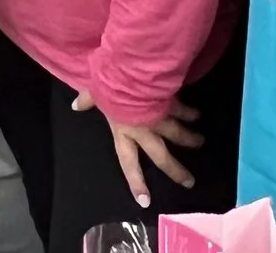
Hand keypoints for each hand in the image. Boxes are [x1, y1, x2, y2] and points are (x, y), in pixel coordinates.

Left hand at [70, 91, 200, 207]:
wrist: (131, 73)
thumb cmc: (110, 86)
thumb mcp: (96, 94)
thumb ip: (88, 101)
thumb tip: (75, 106)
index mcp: (123, 132)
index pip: (128, 163)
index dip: (136, 182)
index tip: (145, 202)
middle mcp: (143, 132)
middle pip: (161, 157)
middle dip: (176, 170)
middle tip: (189, 182)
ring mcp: (159, 119)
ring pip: (178, 135)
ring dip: (190, 140)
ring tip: (200, 142)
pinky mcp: (169, 105)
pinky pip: (182, 111)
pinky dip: (190, 113)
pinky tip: (197, 115)